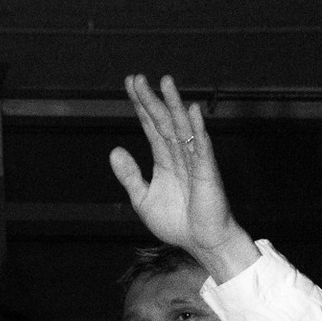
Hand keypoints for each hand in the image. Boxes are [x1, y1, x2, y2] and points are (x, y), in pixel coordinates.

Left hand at [107, 76, 255, 280]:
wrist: (201, 242)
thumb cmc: (177, 222)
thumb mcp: (143, 199)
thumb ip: (129, 175)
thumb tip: (114, 151)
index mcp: (164, 159)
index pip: (150, 125)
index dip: (140, 105)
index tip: (130, 85)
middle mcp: (179, 154)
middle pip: (163, 120)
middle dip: (151, 99)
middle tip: (137, 78)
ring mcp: (194, 160)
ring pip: (181, 127)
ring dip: (173, 105)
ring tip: (165, 82)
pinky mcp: (207, 171)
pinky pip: (201, 147)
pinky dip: (196, 129)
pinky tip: (190, 111)